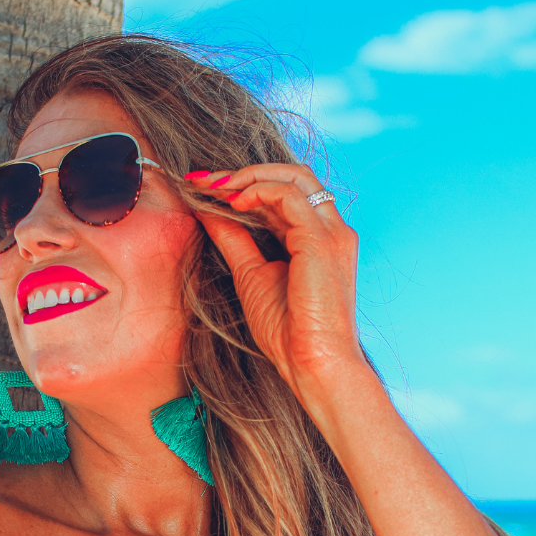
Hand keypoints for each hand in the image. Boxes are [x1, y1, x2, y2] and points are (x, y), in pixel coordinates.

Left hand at [187, 164, 367, 410]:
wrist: (312, 363)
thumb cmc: (288, 331)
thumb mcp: (250, 274)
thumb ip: (233, 239)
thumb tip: (206, 210)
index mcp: (317, 238)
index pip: (284, 192)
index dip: (244, 184)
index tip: (204, 186)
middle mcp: (331, 229)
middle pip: (294, 174)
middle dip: (246, 172)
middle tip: (204, 180)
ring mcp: (331, 232)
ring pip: (294, 176)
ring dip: (248, 177)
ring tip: (213, 188)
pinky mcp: (322, 240)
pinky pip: (290, 196)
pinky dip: (258, 192)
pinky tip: (233, 203)